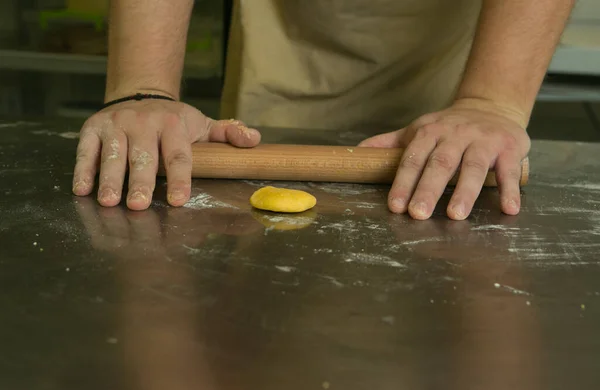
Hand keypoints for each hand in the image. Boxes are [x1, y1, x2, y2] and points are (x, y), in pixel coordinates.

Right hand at [72, 100, 260, 209]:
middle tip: (139, 205)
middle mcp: (143, 122)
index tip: (179, 201)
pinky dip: (84, 168)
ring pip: (113, 153)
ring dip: (110, 178)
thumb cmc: (175, 120)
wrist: (141, 93)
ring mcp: (116, 124)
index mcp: (173, 124)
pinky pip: (86, 149)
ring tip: (109, 201)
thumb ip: (227, 134)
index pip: (179, 155)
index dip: (180, 178)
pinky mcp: (93, 127)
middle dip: (141, 182)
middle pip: (143, 156)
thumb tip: (254, 140)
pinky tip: (83, 189)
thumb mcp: (203, 124)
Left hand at [359, 98, 530, 219]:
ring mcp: (484, 141)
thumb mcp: (418, 130)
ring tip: (456, 215)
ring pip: (474, 166)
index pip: (413, 158)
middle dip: (428, 189)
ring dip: (465, 191)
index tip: (395, 206)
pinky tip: (508, 209)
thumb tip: (356, 152)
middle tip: (418, 214)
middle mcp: (456, 135)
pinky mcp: (510, 148)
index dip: (403, 182)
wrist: (492, 106)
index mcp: (430, 132)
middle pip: (441, 163)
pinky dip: (511, 189)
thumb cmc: (449, 127)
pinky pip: (510, 169)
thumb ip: (390, 144)